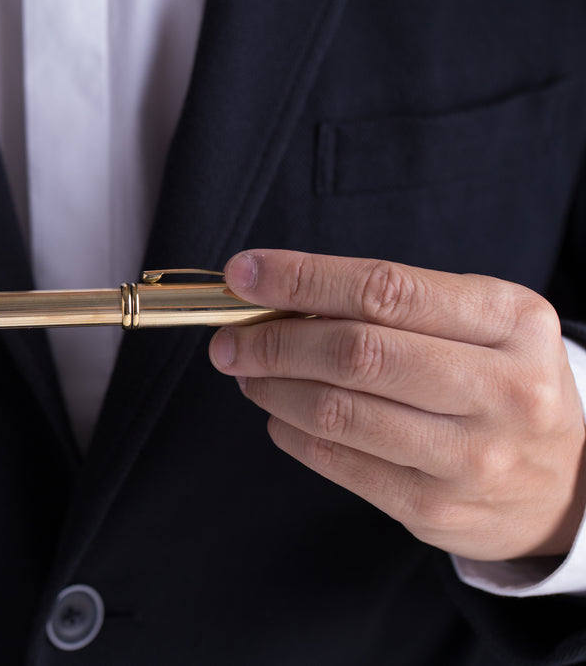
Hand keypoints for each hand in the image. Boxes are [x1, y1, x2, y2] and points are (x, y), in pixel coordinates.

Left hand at [209, 249, 585, 560]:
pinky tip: (278, 414)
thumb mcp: (478, 324)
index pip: (385, 287)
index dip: (301, 278)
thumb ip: (391, 305)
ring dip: (272, 387)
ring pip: (338, 410)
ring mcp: (472, 456)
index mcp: (511, 319)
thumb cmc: (498, 382)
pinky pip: (338, 461)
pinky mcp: (435, 507)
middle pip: (355, 351)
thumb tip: (276, 295)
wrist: (562, 484)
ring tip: (248, 374)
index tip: (242, 273)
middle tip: (229, 340)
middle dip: (273, 341)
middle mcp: (502, 387)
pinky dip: (290, 431)